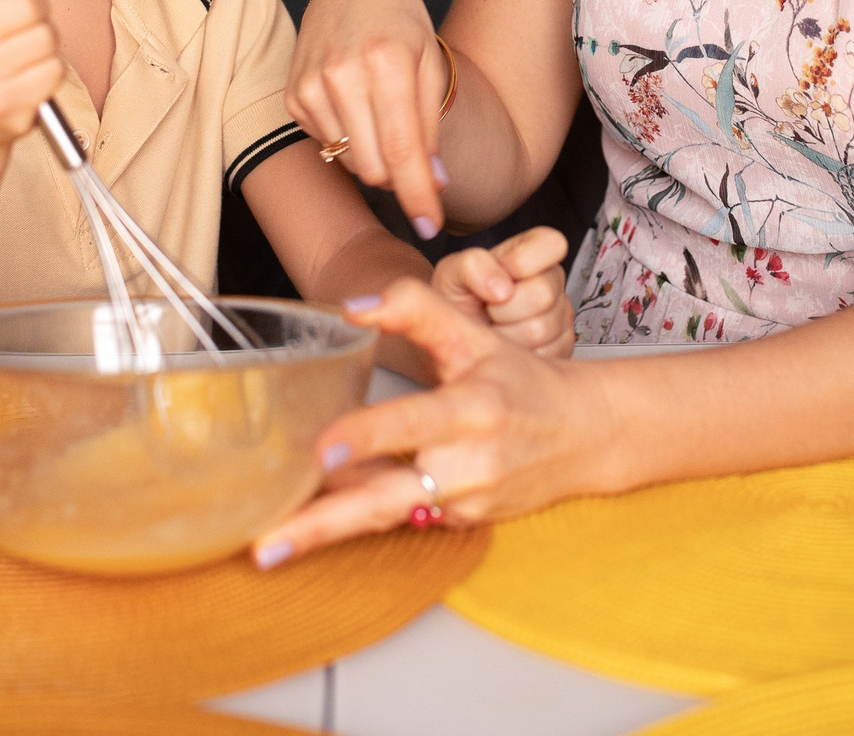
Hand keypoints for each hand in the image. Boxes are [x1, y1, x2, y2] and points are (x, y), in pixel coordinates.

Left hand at [251, 278, 613, 567]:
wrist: (587, 434)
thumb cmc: (523, 380)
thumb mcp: (473, 334)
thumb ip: (413, 307)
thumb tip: (350, 307)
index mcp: (471, 410)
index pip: (412, 424)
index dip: (366, 438)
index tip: (321, 452)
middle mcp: (468, 464)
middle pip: (386, 499)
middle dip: (324, 524)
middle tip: (266, 544)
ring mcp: (464, 502)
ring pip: (386, 517)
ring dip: (328, 532)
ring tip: (268, 547)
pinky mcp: (462, 525)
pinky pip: (402, 520)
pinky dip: (360, 519)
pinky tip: (314, 521)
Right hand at [287, 0, 450, 238]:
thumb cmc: (401, 26)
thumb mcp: (430, 66)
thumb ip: (430, 128)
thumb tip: (434, 186)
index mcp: (385, 61)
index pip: (402, 149)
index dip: (418, 194)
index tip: (431, 226)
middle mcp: (341, 74)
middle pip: (374, 167)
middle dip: (399, 176)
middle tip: (414, 155)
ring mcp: (310, 86)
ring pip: (350, 162)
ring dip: (374, 156)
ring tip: (382, 114)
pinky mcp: (293, 97)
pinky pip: (328, 146)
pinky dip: (349, 138)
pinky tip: (355, 105)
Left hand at [431, 226, 574, 358]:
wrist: (454, 339)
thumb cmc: (457, 300)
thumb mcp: (452, 272)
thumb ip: (472, 266)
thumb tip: (502, 287)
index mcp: (531, 252)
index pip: (552, 243)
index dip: (522, 261)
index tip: (500, 274)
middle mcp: (550, 281)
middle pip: (543, 293)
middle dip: (504, 307)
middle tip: (488, 308)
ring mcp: (559, 316)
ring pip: (540, 329)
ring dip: (506, 334)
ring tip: (493, 327)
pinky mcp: (561, 348)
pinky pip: (544, 355)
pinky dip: (515, 356)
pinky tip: (505, 345)